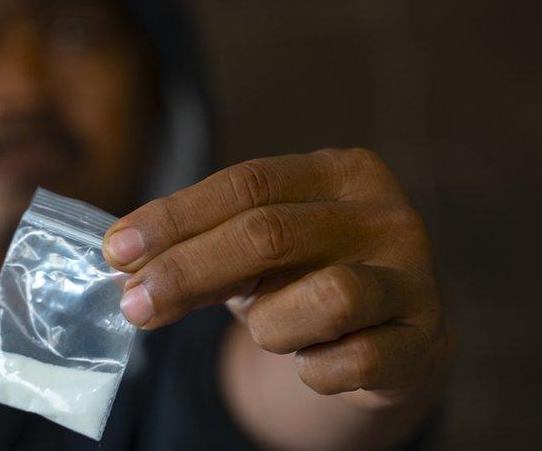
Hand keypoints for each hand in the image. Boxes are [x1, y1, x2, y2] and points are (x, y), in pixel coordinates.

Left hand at [103, 148, 447, 404]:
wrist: (395, 337)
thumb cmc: (312, 279)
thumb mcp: (260, 256)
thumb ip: (204, 253)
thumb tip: (127, 270)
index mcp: (343, 172)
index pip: (247, 183)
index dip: (175, 216)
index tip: (116, 250)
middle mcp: (386, 214)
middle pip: (270, 233)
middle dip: (188, 270)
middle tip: (133, 304)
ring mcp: (415, 277)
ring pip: (324, 298)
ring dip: (272, 326)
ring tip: (270, 330)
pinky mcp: (424, 340)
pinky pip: (351, 362)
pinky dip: (315, 369)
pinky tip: (312, 361)